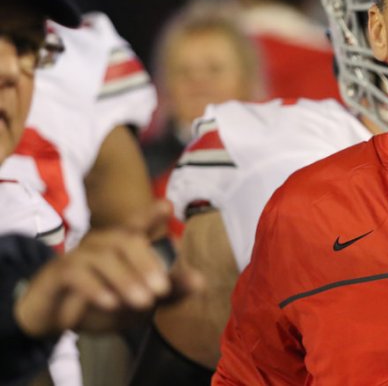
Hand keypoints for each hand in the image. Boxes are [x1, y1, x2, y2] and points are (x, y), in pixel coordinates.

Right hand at [13, 227, 201, 337]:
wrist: (52, 316)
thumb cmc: (102, 301)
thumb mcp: (139, 301)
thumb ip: (169, 291)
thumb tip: (201, 282)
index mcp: (122, 245)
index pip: (137, 224)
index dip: (150, 214)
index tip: (167, 205)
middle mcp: (102, 243)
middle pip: (126, 240)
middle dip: (147, 263)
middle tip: (162, 290)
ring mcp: (79, 255)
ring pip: (104, 257)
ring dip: (126, 279)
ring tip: (143, 302)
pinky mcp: (58, 273)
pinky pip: (77, 274)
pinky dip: (95, 288)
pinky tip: (110, 303)